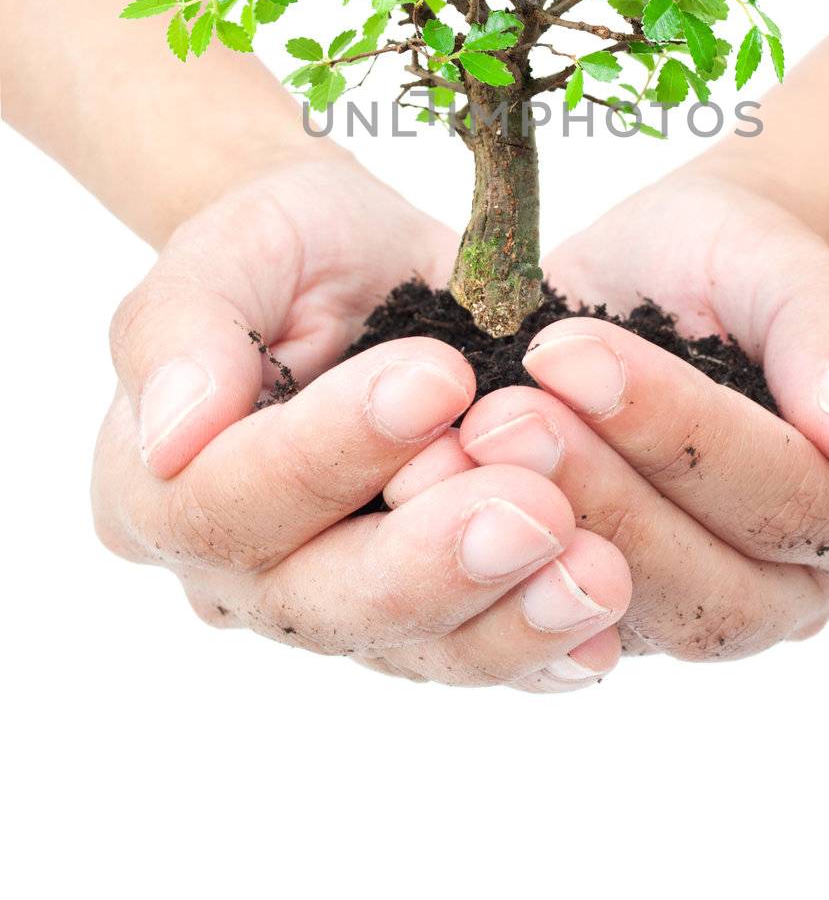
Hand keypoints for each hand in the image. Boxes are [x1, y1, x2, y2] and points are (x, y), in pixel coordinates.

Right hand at [93, 154, 630, 689]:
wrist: (366, 267)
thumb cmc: (289, 247)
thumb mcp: (234, 245)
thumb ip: (186, 325)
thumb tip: (172, 432)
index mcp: (154, 489)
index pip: (229, 498)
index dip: (330, 451)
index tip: (436, 380)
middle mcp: (236, 575)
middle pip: (320, 603)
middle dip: (431, 561)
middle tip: (533, 508)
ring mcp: (333, 607)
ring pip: (413, 649)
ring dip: (507, 619)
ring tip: (595, 573)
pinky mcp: (424, 619)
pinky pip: (479, 654)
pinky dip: (544, 650)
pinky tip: (603, 630)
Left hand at [455, 169, 828, 659]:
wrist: (665, 273)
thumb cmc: (736, 259)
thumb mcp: (786, 264)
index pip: (779, 492)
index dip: (673, 428)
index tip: (566, 349)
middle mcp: (792, 589)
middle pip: (705, 580)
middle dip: (595, 493)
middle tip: (499, 415)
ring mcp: (696, 617)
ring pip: (622, 614)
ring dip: (537, 532)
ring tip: (466, 446)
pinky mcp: (604, 619)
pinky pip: (548, 617)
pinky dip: (491, 564)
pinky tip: (431, 493)